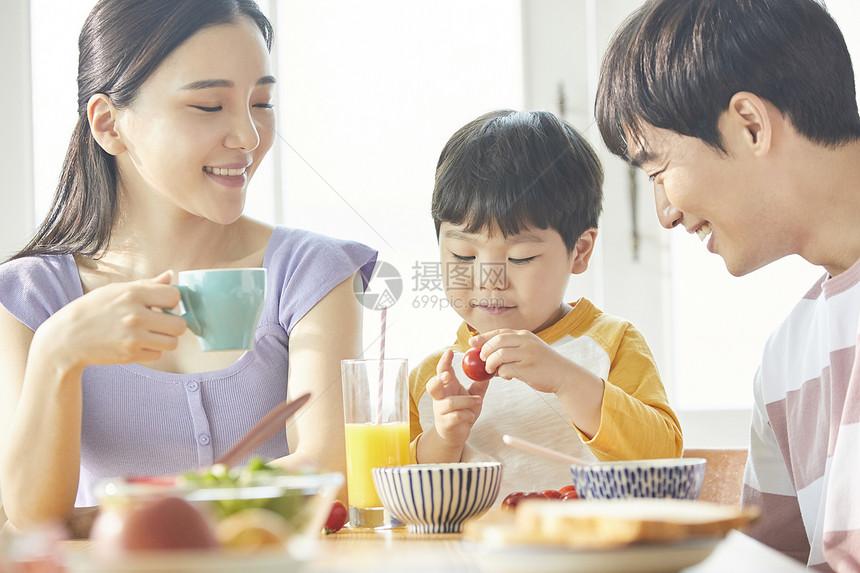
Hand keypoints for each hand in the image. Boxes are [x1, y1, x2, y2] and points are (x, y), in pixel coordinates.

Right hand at [34, 271, 187, 368]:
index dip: (172, 301)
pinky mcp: (130, 355)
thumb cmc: (93, 310)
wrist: (66, 338)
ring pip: (172, 343)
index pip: (174, 296)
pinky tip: (137, 344)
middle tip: (160, 322)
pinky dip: (151, 351)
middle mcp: (136, 316)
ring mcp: (134, 338)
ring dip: (165, 339)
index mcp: (133, 294)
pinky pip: (158, 355)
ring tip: (151, 334)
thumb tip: (171, 276)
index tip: (162, 305)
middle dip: (173, 324)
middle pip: (179, 325)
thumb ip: (147, 284)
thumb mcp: (116, 290)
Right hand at [427, 349, 488, 449]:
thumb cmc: (462, 412)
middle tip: (447, 375)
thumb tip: (490, 370)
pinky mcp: (446, 423)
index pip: (442, 371)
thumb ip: (480, 384)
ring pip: (449, 402)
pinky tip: (471, 416)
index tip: (449, 352)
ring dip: (466, 401)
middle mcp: (440, 398)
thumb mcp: (473, 396)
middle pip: (432, 386)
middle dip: (438, 379)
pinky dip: (466, 415)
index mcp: (446, 388)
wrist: (455, 435)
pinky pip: (456, 417)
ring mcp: (441, 411)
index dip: (444, 361)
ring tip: (478, 401)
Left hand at [470, 329, 578, 393]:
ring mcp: (527, 354)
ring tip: (491, 370)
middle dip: (485, 350)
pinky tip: (507, 377)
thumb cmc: (544, 364)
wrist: (564, 375)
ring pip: (499, 355)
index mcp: (524, 335)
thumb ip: (511, 349)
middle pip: (497, 341)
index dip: (483, 337)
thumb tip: (487, 355)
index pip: (499, 332)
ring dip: (490, 363)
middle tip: (482, 360)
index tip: (472, 343)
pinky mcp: (528, 368)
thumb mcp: (529, 350)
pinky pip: (506, 370)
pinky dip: (502, 374)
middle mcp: (526, 341)